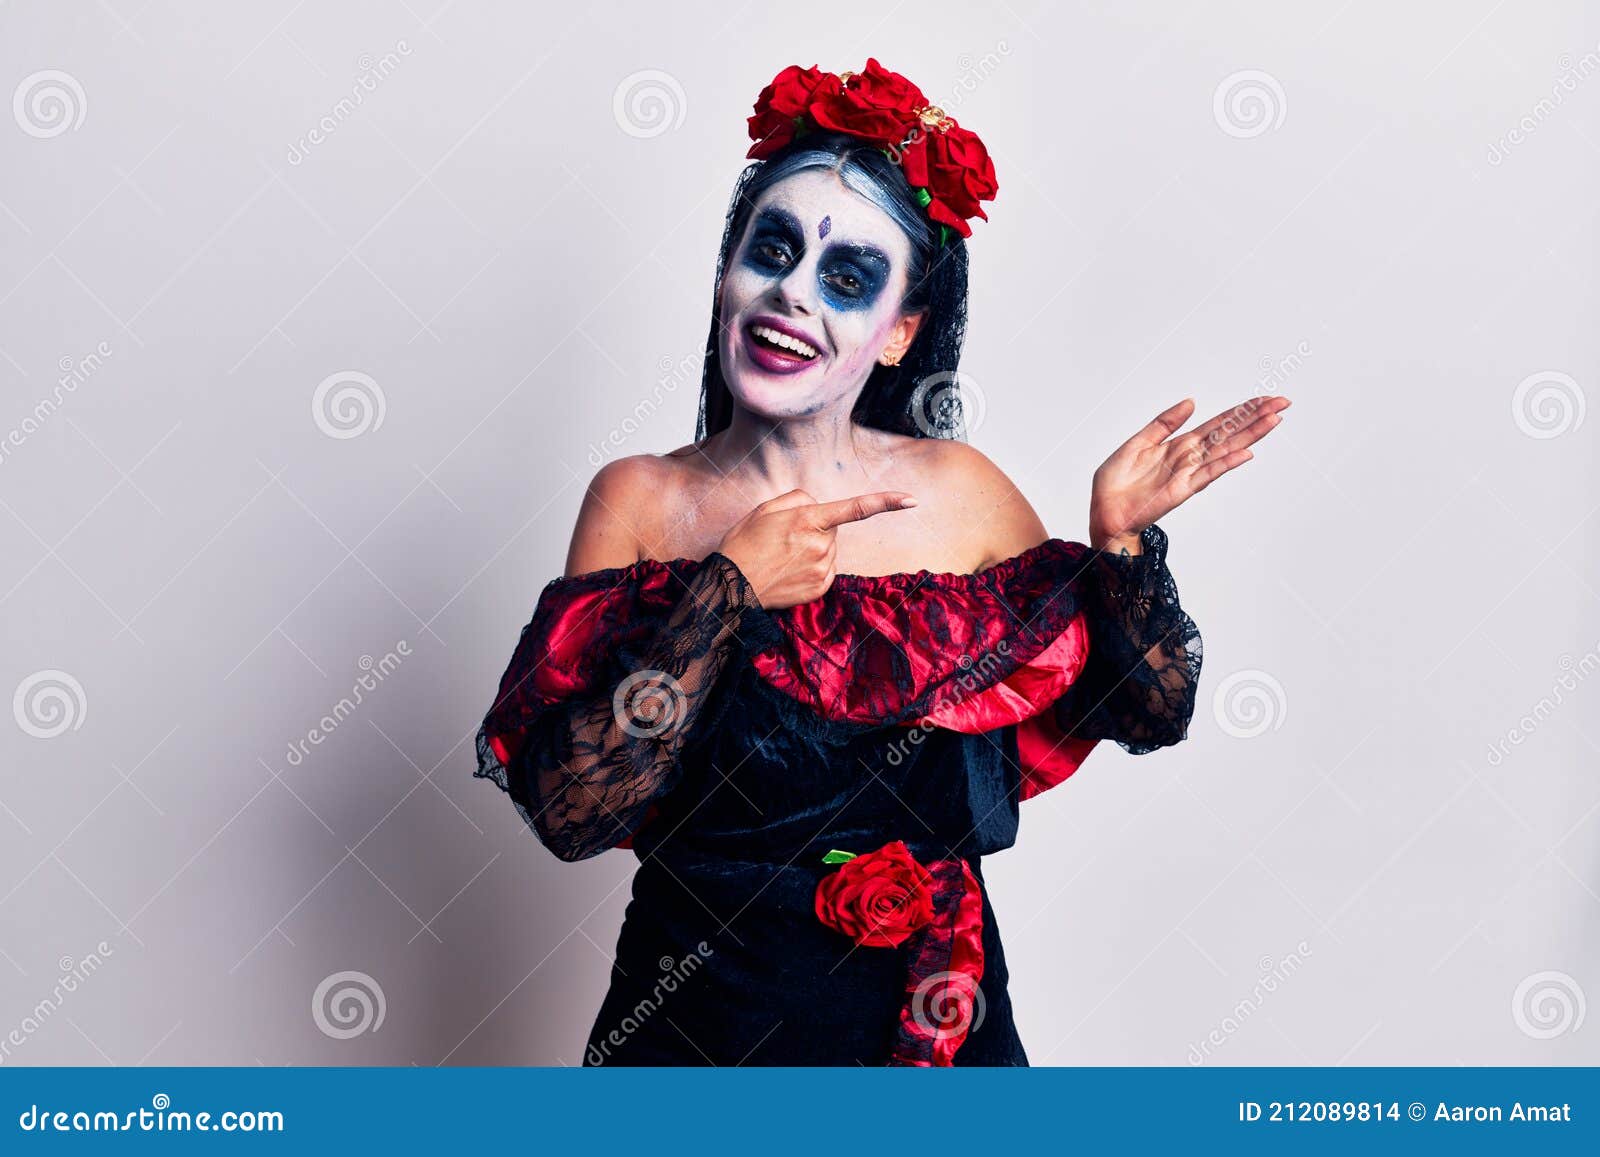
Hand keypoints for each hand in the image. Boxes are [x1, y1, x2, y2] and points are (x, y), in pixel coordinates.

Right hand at [717, 488, 917, 608]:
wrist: (732, 586)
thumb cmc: (744, 544)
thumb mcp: (764, 509)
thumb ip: (797, 499)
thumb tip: (818, 506)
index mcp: (809, 520)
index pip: (856, 508)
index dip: (886, 502)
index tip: (911, 499)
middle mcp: (821, 544)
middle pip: (833, 528)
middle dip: (815, 528)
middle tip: (784, 537)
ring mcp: (823, 568)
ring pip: (830, 549)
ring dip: (814, 548)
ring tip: (783, 556)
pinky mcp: (821, 587)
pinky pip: (826, 569)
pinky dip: (813, 567)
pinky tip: (790, 570)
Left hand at [1088, 395, 1290, 550]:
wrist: (1104, 511)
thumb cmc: (1117, 481)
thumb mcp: (1138, 442)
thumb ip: (1164, 423)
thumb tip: (1192, 401)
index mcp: (1180, 444)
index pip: (1218, 423)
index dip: (1242, 410)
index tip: (1265, 398)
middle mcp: (1190, 457)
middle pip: (1230, 433)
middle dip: (1256, 418)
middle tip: (1283, 402)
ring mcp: (1189, 473)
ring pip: (1226, 449)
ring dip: (1250, 435)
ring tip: (1274, 419)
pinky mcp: (1182, 489)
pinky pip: (1208, 473)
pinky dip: (1227, 463)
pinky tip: (1246, 452)